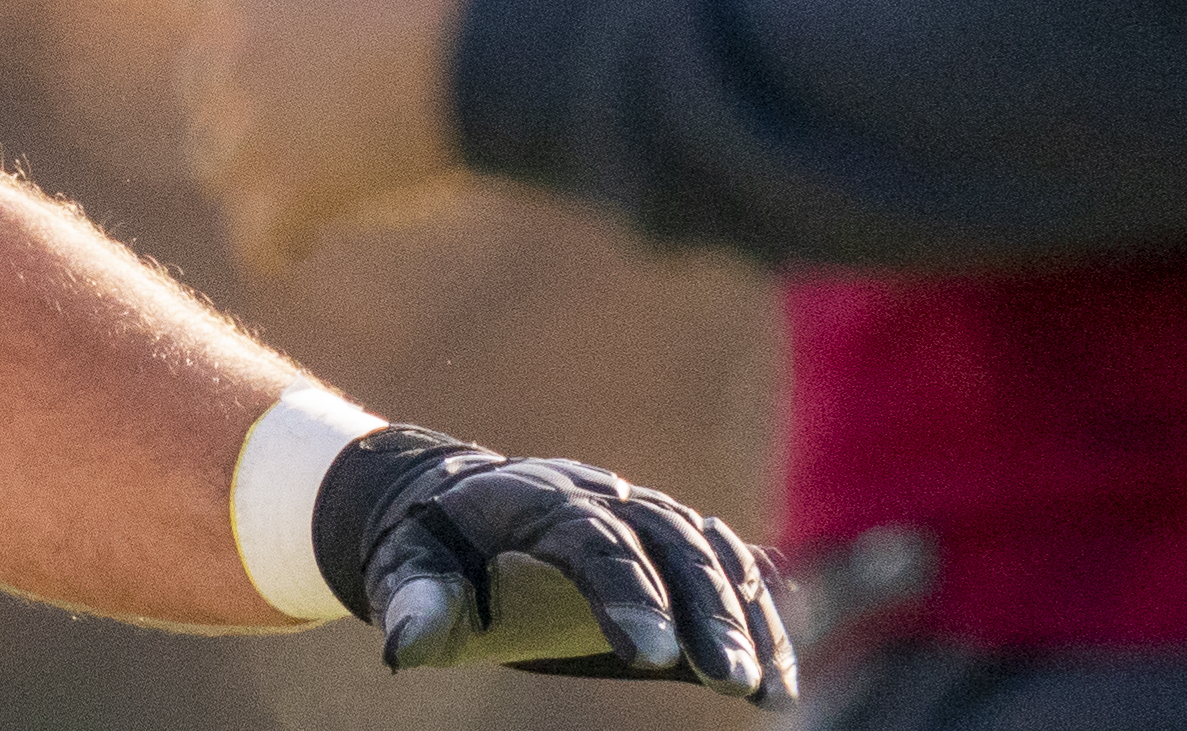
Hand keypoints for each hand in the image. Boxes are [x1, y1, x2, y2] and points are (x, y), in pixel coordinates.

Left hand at [178, 0, 487, 270]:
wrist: (497, 47)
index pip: (199, 4)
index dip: (237, 31)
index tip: (281, 49)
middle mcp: (225, 49)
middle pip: (203, 92)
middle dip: (245, 109)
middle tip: (307, 130)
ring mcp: (250, 127)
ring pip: (216, 166)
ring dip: (252, 178)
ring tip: (306, 187)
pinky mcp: (288, 195)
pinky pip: (257, 240)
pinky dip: (277, 245)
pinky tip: (303, 244)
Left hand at [322, 426, 796, 707]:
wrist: (455, 511)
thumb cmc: (429, 551)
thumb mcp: (406, 571)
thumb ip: (414, 601)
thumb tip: (406, 646)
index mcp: (532, 497)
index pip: (591, 537)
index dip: (627, 592)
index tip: (656, 657)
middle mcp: (598, 493)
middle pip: (668, 539)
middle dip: (705, 610)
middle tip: (731, 681)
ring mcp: (640, 512)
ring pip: (710, 550)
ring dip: (746, 617)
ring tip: (769, 692)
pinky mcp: (669, 541)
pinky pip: (728, 566)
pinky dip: (761, 615)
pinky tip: (780, 678)